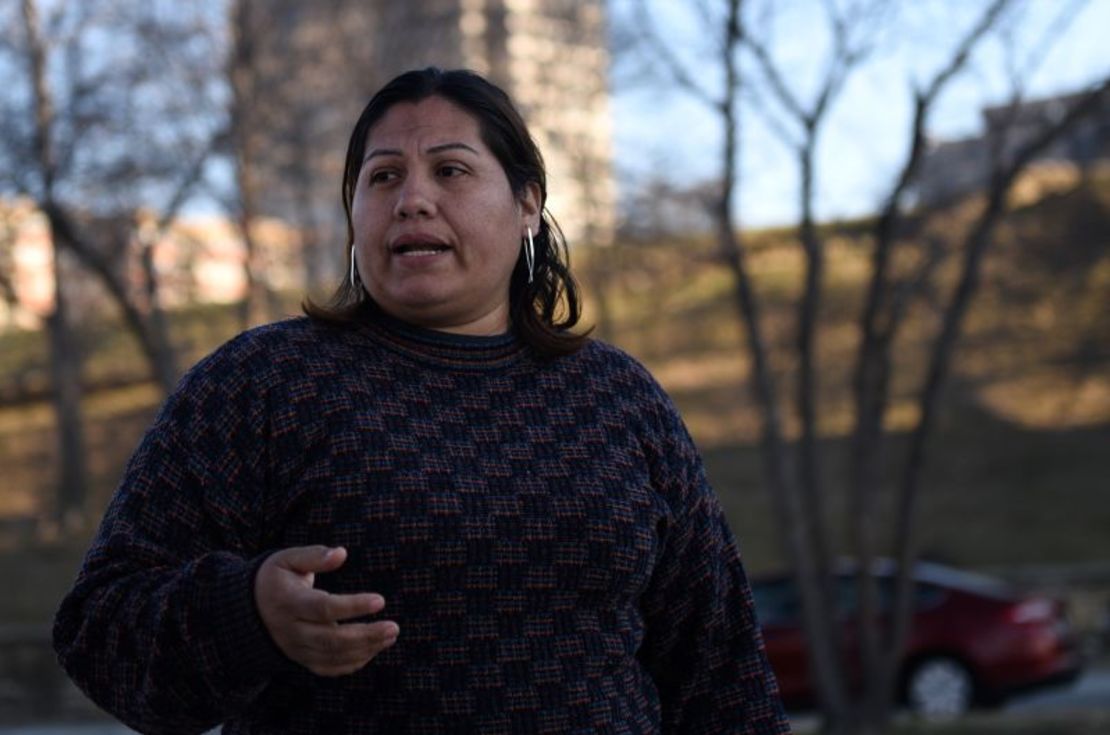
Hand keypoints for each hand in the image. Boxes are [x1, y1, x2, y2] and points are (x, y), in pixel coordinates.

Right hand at [254, 545, 398, 676]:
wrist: (248, 609)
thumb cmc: (276, 578)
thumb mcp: (287, 560)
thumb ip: (314, 556)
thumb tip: (341, 553)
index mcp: (289, 603)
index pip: (323, 608)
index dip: (353, 606)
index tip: (380, 600)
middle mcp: (292, 630)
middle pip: (331, 639)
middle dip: (366, 635)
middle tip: (393, 627)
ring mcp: (296, 648)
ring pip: (333, 656)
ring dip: (365, 649)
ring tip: (391, 635)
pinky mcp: (301, 659)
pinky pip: (328, 668)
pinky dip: (352, 663)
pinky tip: (374, 649)